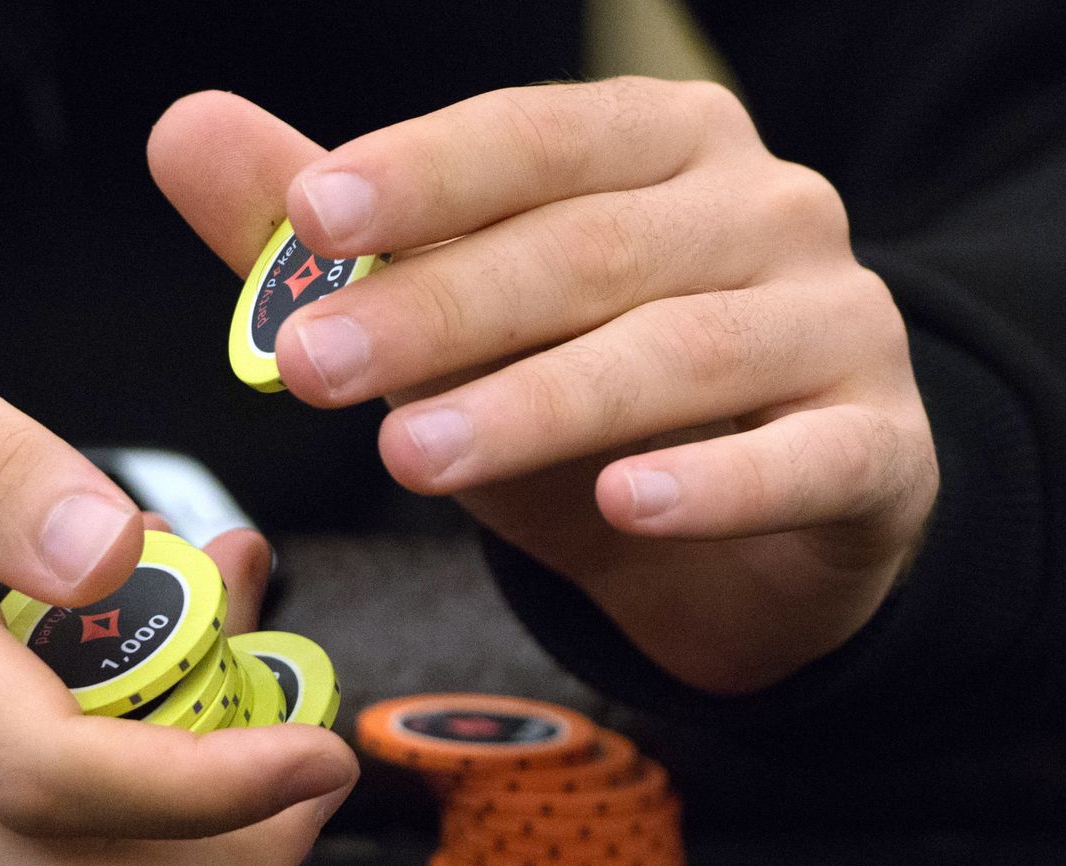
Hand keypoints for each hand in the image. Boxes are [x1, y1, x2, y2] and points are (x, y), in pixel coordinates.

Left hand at [151, 82, 937, 692]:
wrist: (750, 536)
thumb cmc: (585, 406)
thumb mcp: (453, 323)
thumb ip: (334, 239)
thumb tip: (183, 129)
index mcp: (660, 146)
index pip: (536, 138)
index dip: (424, 173)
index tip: (309, 217)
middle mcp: (765, 208)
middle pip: (590, 248)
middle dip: (441, 308)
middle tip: (312, 368)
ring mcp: (838, 323)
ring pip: (679, 352)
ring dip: (536, 404)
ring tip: (411, 456)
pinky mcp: (882, 448)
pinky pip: (804, 460)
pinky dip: (713, 483)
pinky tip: (627, 506)